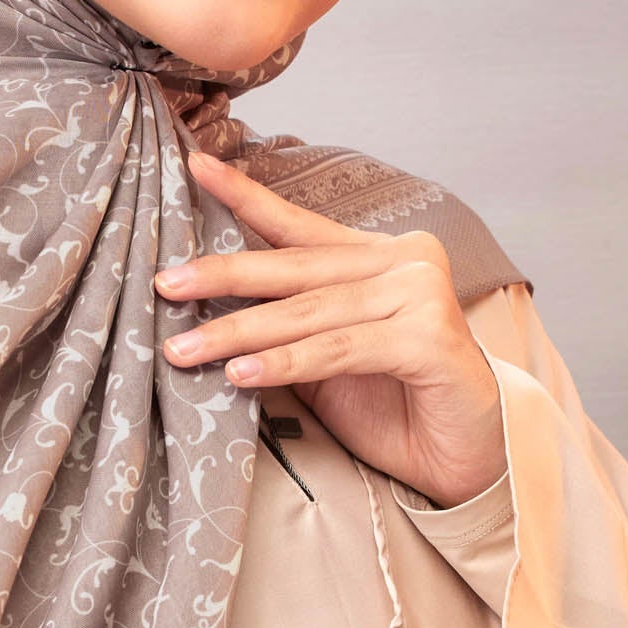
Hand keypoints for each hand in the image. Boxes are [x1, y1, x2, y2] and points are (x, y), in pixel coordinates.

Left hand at [155, 149, 508, 508]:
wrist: (462, 460)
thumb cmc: (392, 405)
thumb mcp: (323, 356)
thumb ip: (283, 322)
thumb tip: (200, 309)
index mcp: (377, 255)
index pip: (298, 226)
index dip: (245, 197)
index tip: (195, 168)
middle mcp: (405, 260)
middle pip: (295, 268)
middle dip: (223, 277)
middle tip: (164, 284)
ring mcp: (422, 295)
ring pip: (309, 312)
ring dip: (238, 333)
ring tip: (182, 348)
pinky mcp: (430, 338)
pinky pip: (338, 350)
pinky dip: (285, 362)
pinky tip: (240, 375)